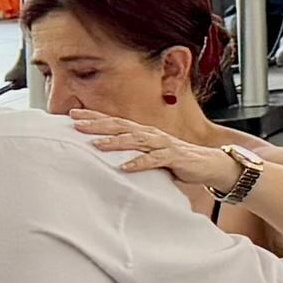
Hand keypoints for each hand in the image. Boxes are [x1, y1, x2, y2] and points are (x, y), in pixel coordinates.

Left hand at [69, 109, 238, 198]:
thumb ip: (132, 153)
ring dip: (115, 142)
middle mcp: (151, 134)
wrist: (210, 164)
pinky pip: (154, 159)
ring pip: (136, 140)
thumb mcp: (151, 155)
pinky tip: (125, 167)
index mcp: (144, 132)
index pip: (115, 121)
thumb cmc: (178, 161)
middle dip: (98, 124)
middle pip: (121, 125)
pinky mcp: (174, 157)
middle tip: (76, 124)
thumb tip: (106, 158)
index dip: (94, 117)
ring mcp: (163, 144)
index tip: (72, 115)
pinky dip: (139, 162)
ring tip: (97, 145)